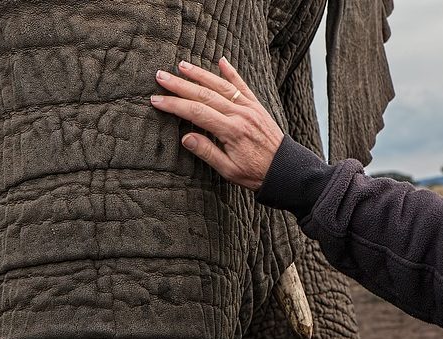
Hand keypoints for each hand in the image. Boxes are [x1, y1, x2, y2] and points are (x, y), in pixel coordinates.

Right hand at [150, 57, 283, 190]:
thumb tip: (185, 137)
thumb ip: (207, 152)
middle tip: (160, 76)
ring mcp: (249, 108)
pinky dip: (232, 73)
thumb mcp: (228, 170)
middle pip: (204, 95)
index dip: (174, 105)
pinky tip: (221, 61)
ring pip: (221, 86)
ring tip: (182, 66)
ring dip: (200, 74)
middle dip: (180, 85)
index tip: (157, 100)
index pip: (196, 113)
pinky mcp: (257, 107)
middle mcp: (240, 115)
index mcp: (231, 131)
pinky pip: (243, 86)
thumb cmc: (255, 173)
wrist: (285, 170)